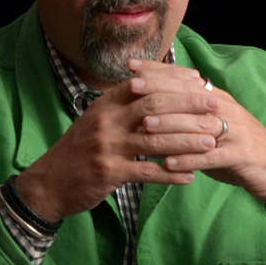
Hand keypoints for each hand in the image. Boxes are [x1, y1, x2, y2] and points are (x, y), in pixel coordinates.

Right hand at [15, 59, 223, 222]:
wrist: (49, 183)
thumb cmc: (81, 150)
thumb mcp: (98, 120)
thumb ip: (124, 105)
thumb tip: (158, 88)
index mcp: (105, 103)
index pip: (146, 82)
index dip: (175, 81)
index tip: (201, 82)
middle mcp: (106, 120)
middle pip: (155, 106)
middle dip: (189, 106)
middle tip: (216, 108)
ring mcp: (107, 146)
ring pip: (156, 140)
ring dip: (187, 141)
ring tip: (211, 143)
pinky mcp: (109, 172)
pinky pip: (147, 172)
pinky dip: (172, 174)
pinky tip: (190, 176)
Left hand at [129, 60, 265, 212]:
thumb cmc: (236, 148)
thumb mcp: (212, 125)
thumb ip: (188, 114)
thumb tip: (151, 105)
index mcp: (216, 99)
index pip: (183, 79)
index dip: (158, 71)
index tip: (130, 67)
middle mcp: (225, 109)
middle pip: (188, 95)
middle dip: (158, 90)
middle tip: (131, 88)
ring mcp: (235, 131)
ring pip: (198, 124)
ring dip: (170, 125)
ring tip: (144, 126)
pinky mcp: (241, 155)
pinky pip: (211, 157)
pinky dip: (189, 160)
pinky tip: (169, 165)